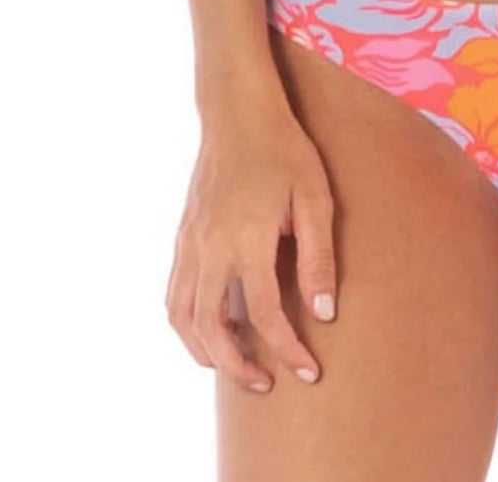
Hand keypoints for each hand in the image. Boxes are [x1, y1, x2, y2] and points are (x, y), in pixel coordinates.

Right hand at [165, 103, 338, 392]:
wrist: (238, 113)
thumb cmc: (284, 151)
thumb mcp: (315, 198)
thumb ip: (318, 257)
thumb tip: (324, 313)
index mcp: (248, 239)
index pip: (265, 315)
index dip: (288, 350)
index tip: (308, 371)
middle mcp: (211, 248)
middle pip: (213, 330)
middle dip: (239, 367)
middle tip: (267, 383)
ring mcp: (191, 244)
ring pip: (184, 319)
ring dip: (207, 352)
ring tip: (237, 365)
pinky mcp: (182, 238)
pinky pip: (174, 297)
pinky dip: (186, 326)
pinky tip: (209, 332)